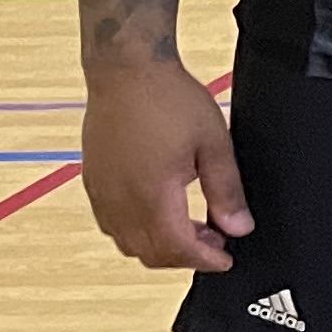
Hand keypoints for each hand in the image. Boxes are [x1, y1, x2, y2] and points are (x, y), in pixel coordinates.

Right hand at [81, 63, 251, 270]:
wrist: (126, 71)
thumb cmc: (170, 100)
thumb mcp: (213, 143)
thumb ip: (226, 190)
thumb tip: (238, 228)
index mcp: (152, 194)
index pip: (176, 248)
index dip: (204, 260)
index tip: (225, 260)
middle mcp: (120, 201)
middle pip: (150, 253)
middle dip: (185, 256)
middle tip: (215, 241)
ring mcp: (101, 193)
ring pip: (128, 242)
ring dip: (160, 245)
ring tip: (192, 225)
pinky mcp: (92, 182)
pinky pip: (112, 224)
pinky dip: (137, 231)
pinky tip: (160, 210)